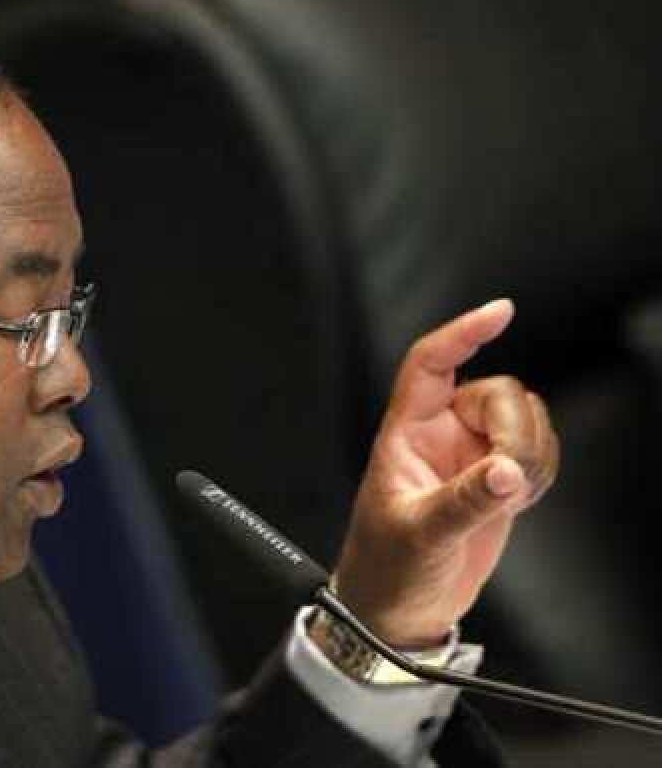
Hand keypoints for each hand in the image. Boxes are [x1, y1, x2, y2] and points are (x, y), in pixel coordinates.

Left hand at [333, 299, 558, 647]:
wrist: (398, 613)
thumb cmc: (386, 570)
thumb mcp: (420, 535)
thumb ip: (465, 502)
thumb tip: (505, 471)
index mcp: (404, 435)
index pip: (431, 365)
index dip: (462, 333)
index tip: (500, 311)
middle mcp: (439, 436)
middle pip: (497, 393)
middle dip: (514, 430)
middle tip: (505, 478)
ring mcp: (470, 457)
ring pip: (524, 420)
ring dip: (531, 454)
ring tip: (506, 499)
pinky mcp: (494, 481)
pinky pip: (536, 453)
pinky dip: (539, 473)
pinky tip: (515, 503)